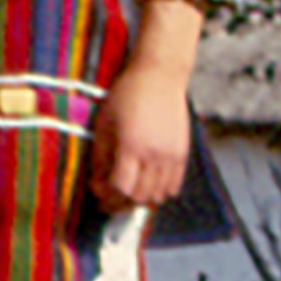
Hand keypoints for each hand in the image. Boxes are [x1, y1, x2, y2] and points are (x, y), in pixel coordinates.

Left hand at [90, 68, 189, 210]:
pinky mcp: (183, 153)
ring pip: (158, 195)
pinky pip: (174, 186)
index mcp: (132, 146)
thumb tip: (97, 182)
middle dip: (121, 202)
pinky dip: (160, 192)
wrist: (160, 77)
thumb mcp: (104, 122)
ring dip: (140, 199)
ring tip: (126, 192)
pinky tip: (147, 186)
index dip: (107, 194)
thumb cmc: (126, 95)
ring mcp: (172, 156)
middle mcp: (155, 155)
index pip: (122, 187)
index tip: (97, 190)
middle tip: (108, 198)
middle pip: (140, 196)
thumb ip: (100, 155)